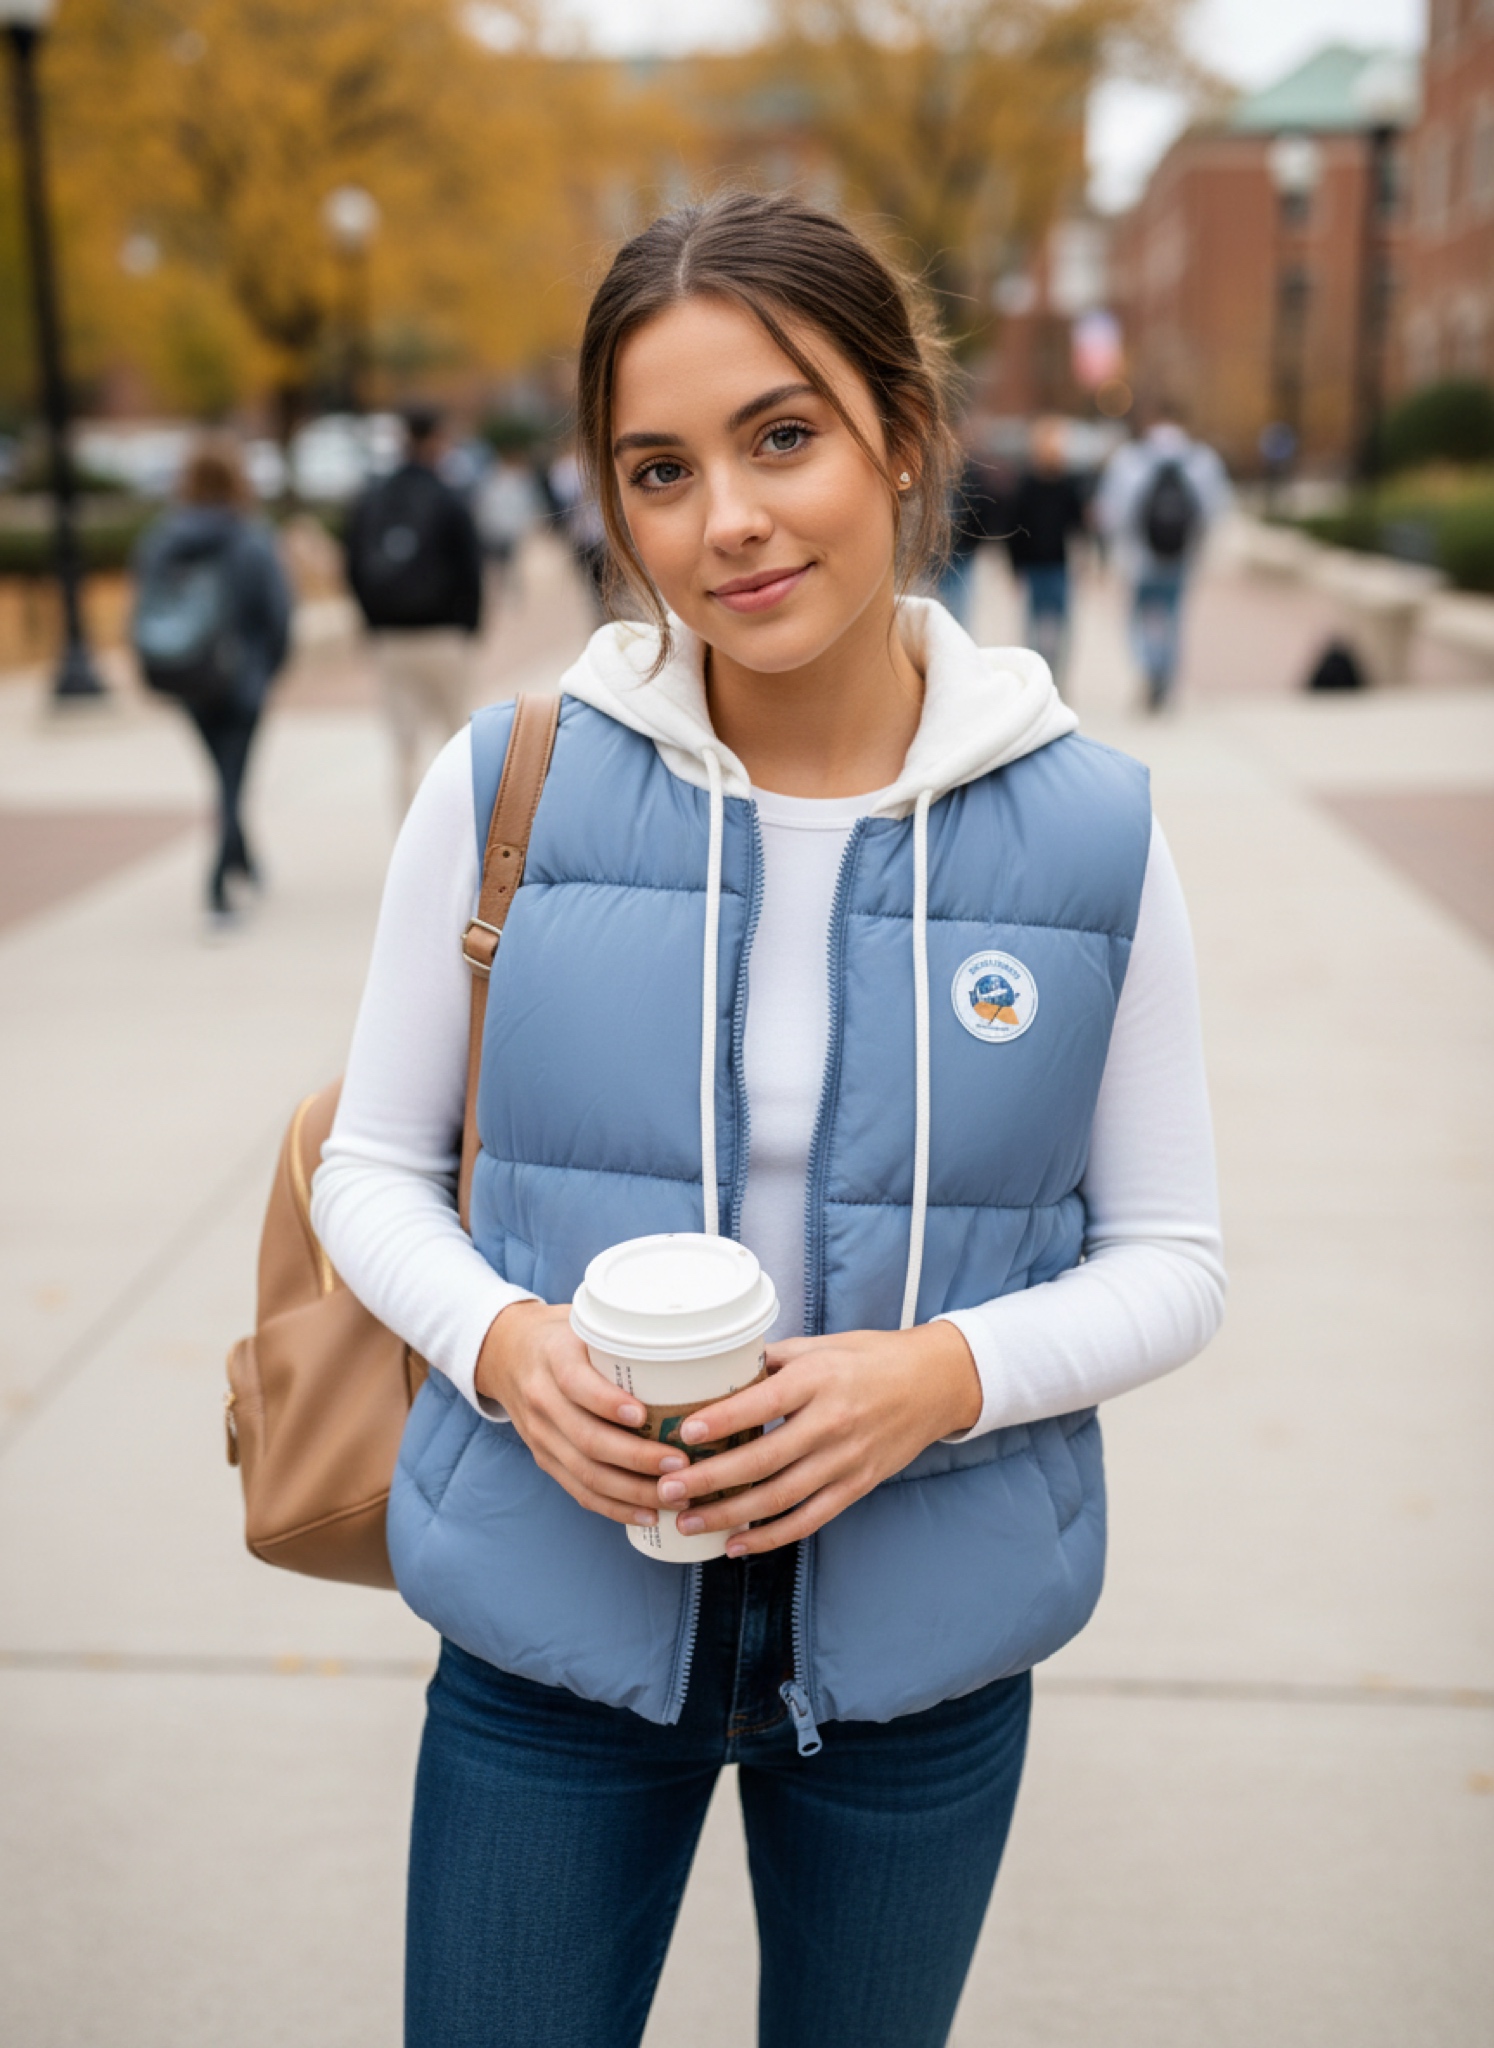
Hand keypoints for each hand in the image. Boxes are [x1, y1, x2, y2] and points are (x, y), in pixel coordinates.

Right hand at [475, 1300, 682, 1529]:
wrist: (506, 1353)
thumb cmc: (562, 1336)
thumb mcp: (584, 1321)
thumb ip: (622, 1336)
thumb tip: (691, 1351)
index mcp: (553, 1357)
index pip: (575, 1383)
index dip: (607, 1402)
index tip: (643, 1415)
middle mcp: (542, 1399)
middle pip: (586, 1438)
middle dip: (636, 1457)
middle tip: (680, 1463)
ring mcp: (540, 1435)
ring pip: (585, 1472)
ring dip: (632, 1490)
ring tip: (674, 1493)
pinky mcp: (544, 1459)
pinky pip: (578, 1490)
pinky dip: (614, 1507)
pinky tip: (647, 1512)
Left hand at [653, 1322, 982, 1556]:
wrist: (934, 1383)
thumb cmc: (869, 1358)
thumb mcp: (821, 1346)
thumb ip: (772, 1361)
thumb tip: (717, 1371)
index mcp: (818, 1380)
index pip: (762, 1403)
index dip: (721, 1421)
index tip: (683, 1434)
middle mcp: (832, 1423)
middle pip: (762, 1460)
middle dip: (710, 1479)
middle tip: (668, 1488)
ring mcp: (846, 1460)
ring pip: (780, 1498)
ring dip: (730, 1515)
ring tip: (688, 1522)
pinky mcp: (857, 1486)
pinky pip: (809, 1519)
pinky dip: (771, 1537)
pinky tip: (736, 1544)